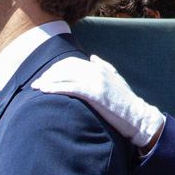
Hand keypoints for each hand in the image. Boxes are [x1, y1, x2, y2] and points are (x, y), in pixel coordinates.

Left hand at [32, 55, 164, 149]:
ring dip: (48, 81)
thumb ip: (104, 67)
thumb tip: (93, 57)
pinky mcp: (96, 93)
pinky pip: (71, 87)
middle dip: (49, 74)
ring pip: (66, 75)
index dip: (55, 69)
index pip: (71, 62)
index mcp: (99, 67)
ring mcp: (96, 81)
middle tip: (36, 84)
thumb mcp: (116, 79)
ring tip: (37, 88)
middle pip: (65, 67)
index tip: (45, 78)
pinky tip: (46, 91)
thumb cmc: (125, 102)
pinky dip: (56, 88)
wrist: (138, 117)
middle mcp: (96, 70)